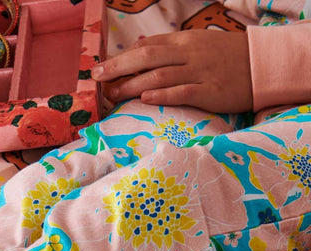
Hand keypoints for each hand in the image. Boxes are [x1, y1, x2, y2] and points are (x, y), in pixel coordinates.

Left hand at [92, 31, 252, 112]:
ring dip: (133, 84)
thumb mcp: (197, 46)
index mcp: (184, 42)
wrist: (262, 65)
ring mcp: (199, 72)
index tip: (101, 69)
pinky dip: (162, 95)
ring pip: (159, 75)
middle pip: (147, 56)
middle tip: (97, 77)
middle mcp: (189, 54)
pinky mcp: (209, 92)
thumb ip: (170, 49)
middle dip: (119, 66)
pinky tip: (144, 99)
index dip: (122, 57)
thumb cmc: (226, 58)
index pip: (147, 46)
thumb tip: (140, 50)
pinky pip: (181, 92)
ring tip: (114, 94)